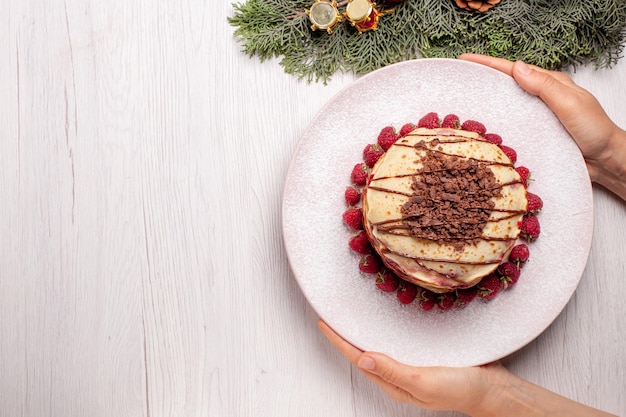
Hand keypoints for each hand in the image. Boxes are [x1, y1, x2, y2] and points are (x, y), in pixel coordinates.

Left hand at [317, 319, 500, 414]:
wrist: (493, 389)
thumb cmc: (460, 388)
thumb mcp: (423, 382)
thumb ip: (392, 370)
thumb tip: (362, 358)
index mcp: (394, 383)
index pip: (359, 359)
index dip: (339, 341)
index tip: (323, 322)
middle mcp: (398, 374)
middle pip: (365, 353)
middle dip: (346, 336)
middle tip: (332, 314)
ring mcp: (411, 365)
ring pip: (380, 346)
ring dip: (364, 332)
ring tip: (350, 315)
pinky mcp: (424, 356)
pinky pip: (398, 342)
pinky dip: (386, 330)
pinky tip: (385, 320)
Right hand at [458, 54, 625, 199]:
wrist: (605, 161)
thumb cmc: (594, 130)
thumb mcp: (570, 103)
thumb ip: (545, 87)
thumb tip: (518, 68)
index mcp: (549, 84)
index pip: (513, 70)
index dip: (488, 64)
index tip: (466, 59)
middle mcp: (540, 99)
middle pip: (506, 85)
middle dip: (482, 79)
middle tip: (458, 76)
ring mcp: (536, 117)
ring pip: (506, 105)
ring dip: (486, 102)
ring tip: (463, 101)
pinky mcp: (534, 135)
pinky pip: (511, 126)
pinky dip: (496, 124)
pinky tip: (483, 128)